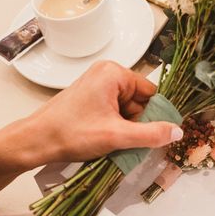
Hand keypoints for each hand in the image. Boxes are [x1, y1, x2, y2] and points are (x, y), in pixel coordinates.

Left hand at [28, 61, 183, 163]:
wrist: (36, 141)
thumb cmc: (71, 133)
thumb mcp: (117, 135)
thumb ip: (151, 134)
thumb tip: (178, 131)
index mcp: (114, 73)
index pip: (151, 93)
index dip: (155, 115)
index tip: (156, 135)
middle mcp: (106, 74)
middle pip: (140, 102)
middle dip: (138, 123)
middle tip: (128, 141)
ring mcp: (97, 86)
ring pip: (128, 110)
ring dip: (127, 128)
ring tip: (114, 142)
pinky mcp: (90, 99)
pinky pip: (115, 112)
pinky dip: (116, 127)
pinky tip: (108, 140)